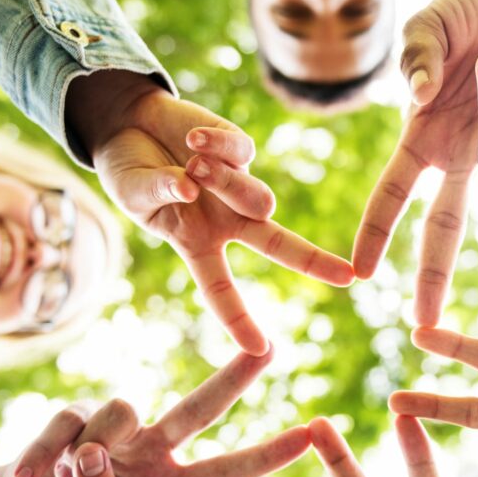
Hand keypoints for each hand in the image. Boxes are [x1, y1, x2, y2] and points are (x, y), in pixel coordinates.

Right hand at [0, 348, 310, 476]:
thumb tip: (91, 455)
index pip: (226, 471)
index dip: (266, 455)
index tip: (309, 436)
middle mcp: (153, 447)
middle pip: (201, 407)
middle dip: (236, 379)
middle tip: (270, 349)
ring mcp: (116, 427)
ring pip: (121, 412)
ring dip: (87, 452)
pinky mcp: (74, 413)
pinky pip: (65, 425)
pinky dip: (41, 459)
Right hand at [68, 73, 353, 354]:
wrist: (129, 126)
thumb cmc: (130, 173)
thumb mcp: (133, 193)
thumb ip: (159, 193)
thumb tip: (191, 187)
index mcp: (199, 244)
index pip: (221, 290)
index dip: (239, 320)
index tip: (262, 350)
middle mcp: (226, 220)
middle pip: (278, 244)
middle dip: (314, 261)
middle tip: (348, 277)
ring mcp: (237, 185)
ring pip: (259, 199)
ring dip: (226, 184)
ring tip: (192, 166)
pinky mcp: (239, 148)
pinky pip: (242, 153)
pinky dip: (216, 146)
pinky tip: (192, 140)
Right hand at [353, 0, 477, 325]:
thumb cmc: (458, 11)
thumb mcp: (422, 29)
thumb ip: (415, 61)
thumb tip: (423, 98)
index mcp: (422, 140)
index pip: (393, 196)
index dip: (375, 234)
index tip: (359, 273)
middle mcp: (460, 152)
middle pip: (444, 225)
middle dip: (434, 273)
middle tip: (426, 320)